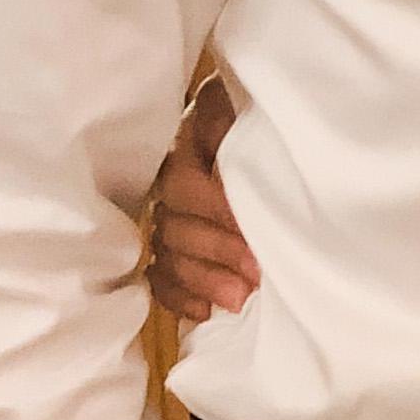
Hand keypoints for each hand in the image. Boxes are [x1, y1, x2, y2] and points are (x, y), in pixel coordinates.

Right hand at [145, 78, 257, 321]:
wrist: (244, 129)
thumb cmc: (246, 120)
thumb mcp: (239, 108)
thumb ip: (224, 117)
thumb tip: (227, 129)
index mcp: (182, 151)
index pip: (185, 184)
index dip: (216, 208)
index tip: (251, 225)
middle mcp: (168, 190)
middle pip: (177, 227)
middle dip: (218, 251)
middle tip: (256, 272)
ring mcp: (167, 223)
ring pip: (170, 257)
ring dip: (204, 280)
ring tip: (240, 299)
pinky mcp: (172, 253)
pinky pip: (162, 281)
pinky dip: (181, 298)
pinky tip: (204, 312)